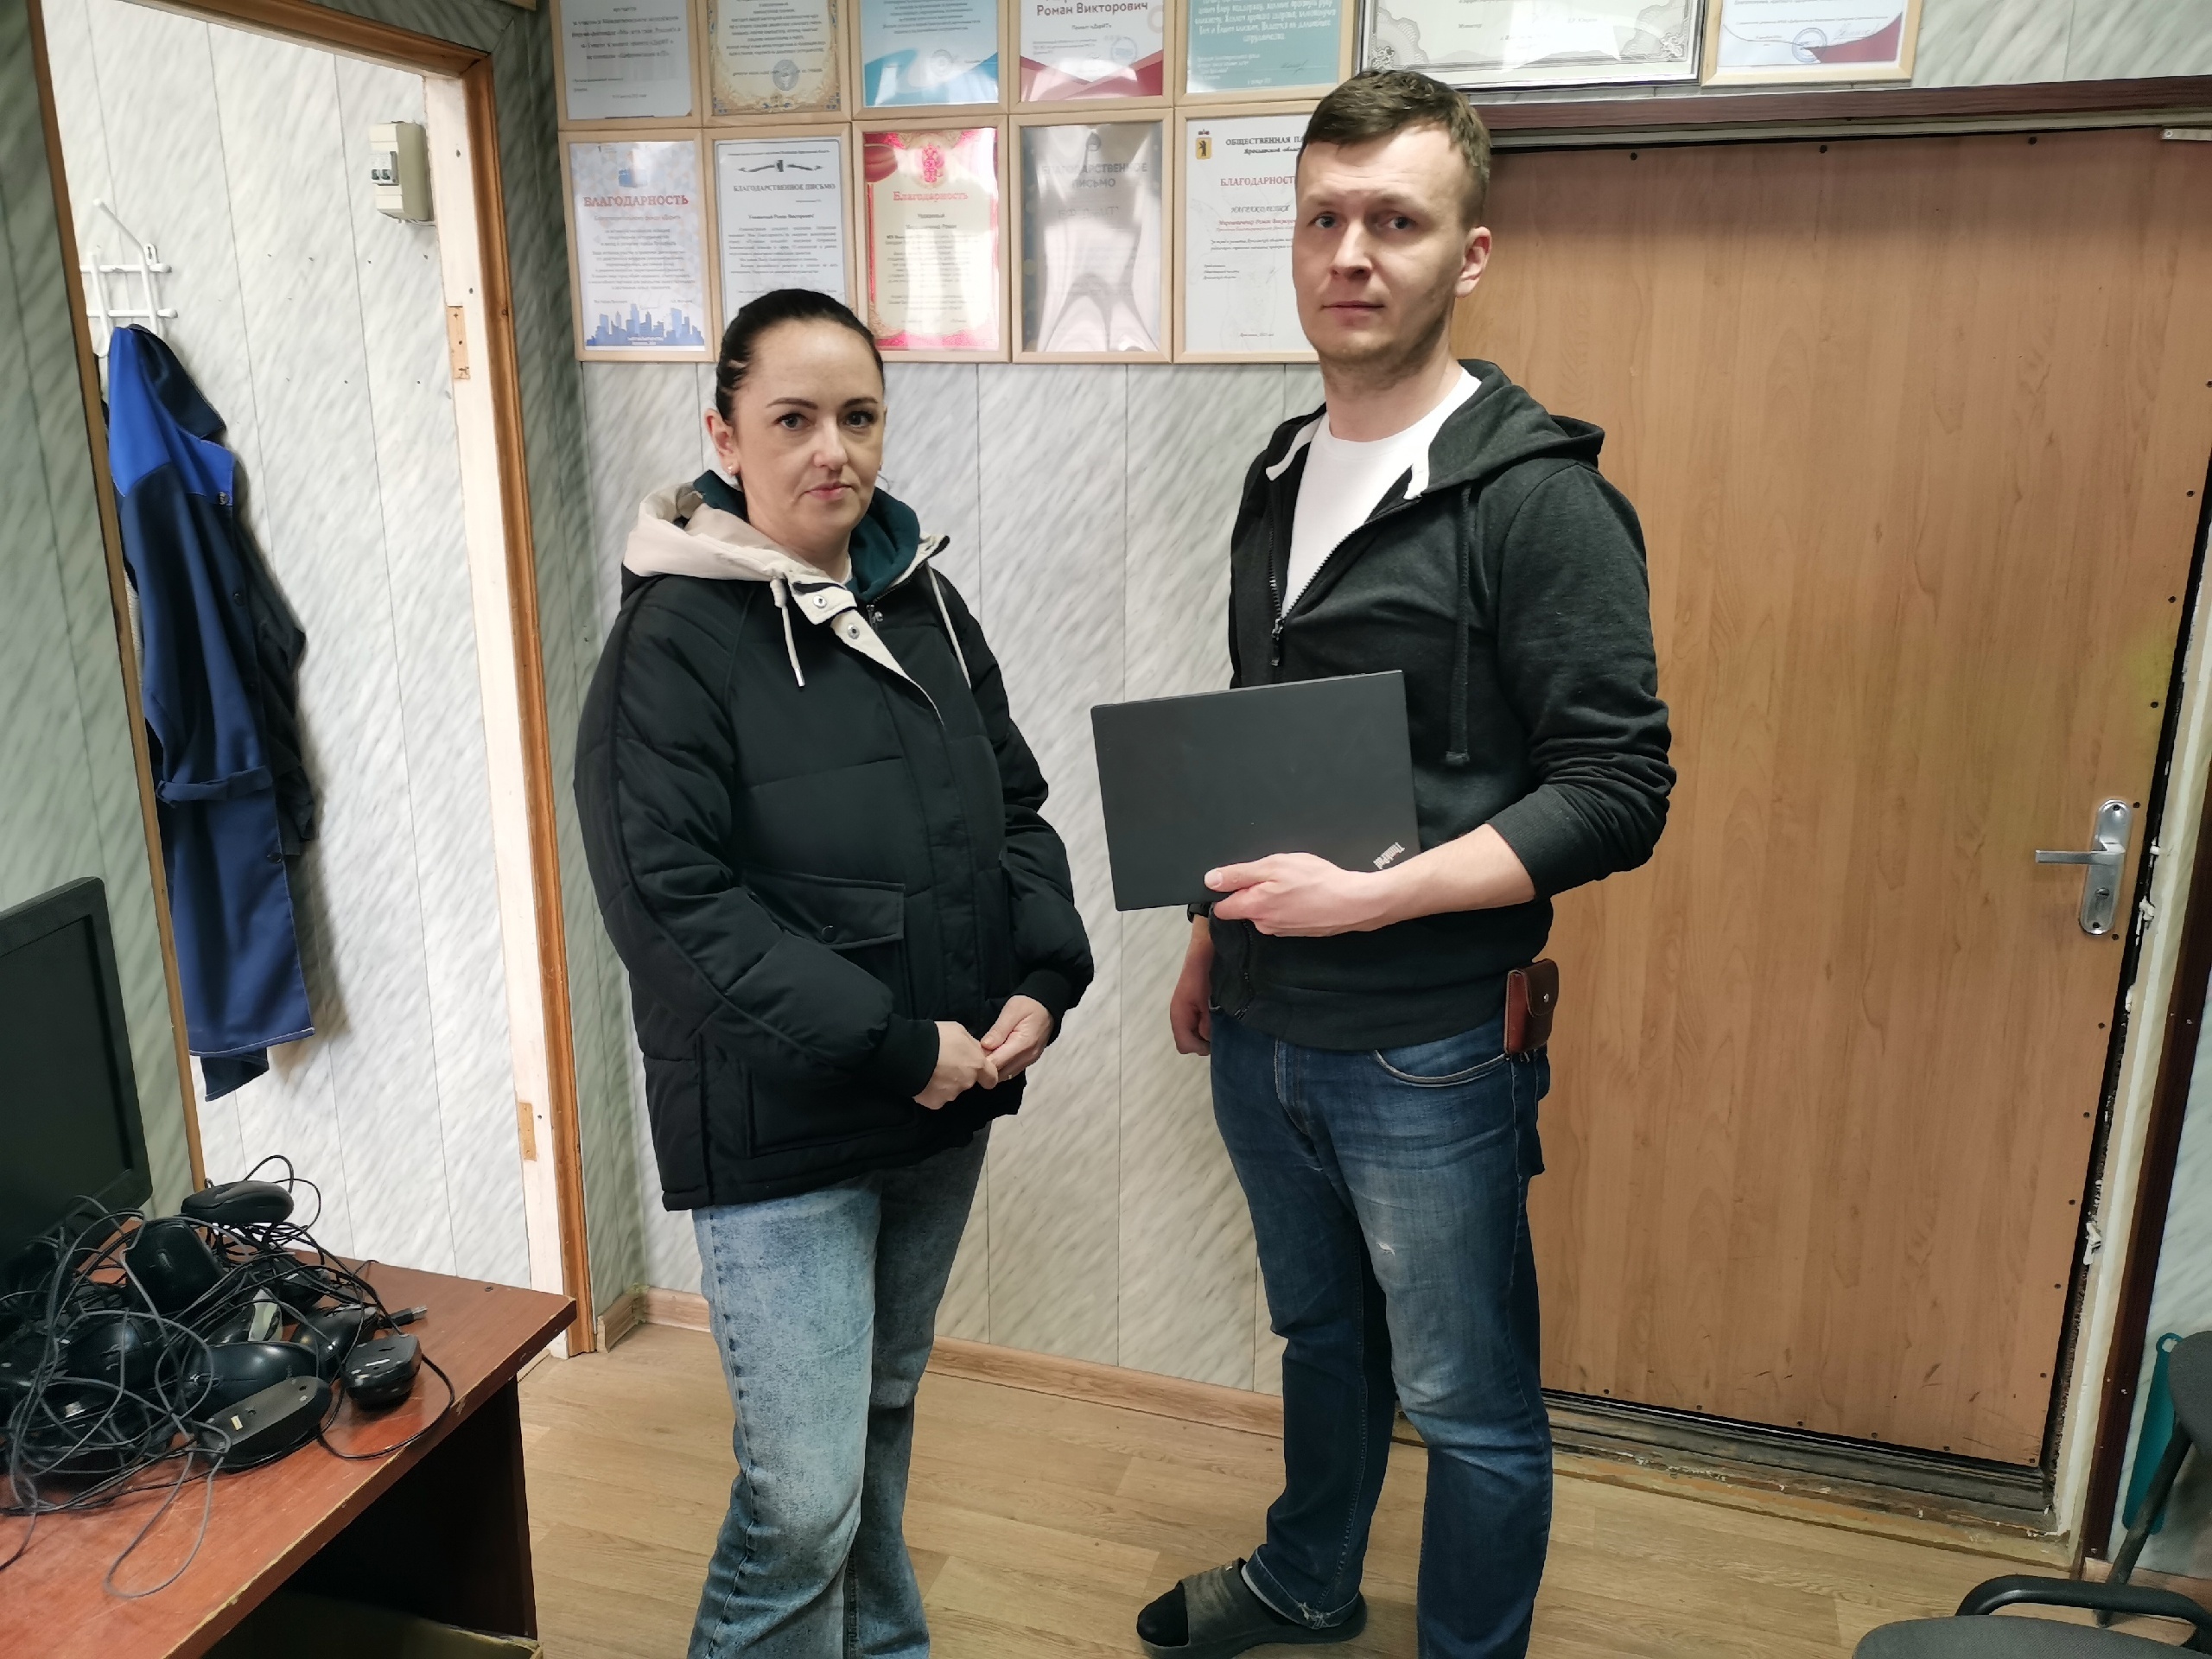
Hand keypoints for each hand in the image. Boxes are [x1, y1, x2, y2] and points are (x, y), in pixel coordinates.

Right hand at [916, 1022, 997, 1108]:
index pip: (991, 1078)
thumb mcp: (959, 1031)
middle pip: (968, 1082)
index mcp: (976, 1065)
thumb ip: (971, 1045)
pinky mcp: (934, 1103)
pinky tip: (923, 1080)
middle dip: (960, 1075)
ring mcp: (951, 1095)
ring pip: (952, 1090)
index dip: (986, 1075)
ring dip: (945, 1083)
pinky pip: (936, 1098)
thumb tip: (974, 1052)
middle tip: (945, 1063)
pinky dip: (932, 1091)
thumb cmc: (936, 1037)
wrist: (909, 1052)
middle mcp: (967, 1083)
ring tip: (931, 1071)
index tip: (979, 1071)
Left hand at [979, 995, 1052, 1083]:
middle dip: (986, 1067)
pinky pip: (1011, 1071)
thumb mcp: (1011, 1011)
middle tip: (975, 1053)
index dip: (981, 1061)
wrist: (1046, 1007)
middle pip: (1000, 1073)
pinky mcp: (1029, 1061)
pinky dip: (1001, 1067)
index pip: (997, 1063)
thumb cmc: (1027, 1005)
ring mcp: (1029, 1061)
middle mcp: (1027, 1057)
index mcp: (1023, 1044)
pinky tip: (994, 1056)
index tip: (972, 1053)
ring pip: (1005, 1075)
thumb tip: (984, 1046)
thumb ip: (998, 1030)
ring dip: (993, 1068)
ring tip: (984, 1054)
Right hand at [1170, 919, 1213, 1055]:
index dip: (1201, 1045)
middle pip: (1193, 1042)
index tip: (1218, 1035)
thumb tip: (1211, 1040)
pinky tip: (1226, 1010)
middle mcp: (1182, 1016)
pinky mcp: (1199, 1004)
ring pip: (1200, 1033)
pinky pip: (1205, 1021)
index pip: (1185, 1045)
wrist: (1207, 945)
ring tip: (1228, 1017)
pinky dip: (1215, 1020)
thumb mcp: (1207, 999)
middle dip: (1208, 1038)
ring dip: (1213, 1029)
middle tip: (1225, 1025)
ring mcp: (1191, 1010)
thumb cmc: (1204, 971)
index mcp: (1179, 1015)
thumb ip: (1208, 1023)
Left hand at [1207, 853, 1395, 937]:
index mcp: (1252, 908)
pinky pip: (1283, 915)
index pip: (1221, 907)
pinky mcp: (1297, 931)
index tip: (1239, 878)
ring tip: (1295, 883)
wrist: (1353, 903)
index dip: (1226, 891)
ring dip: (1274, 897)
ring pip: (1265, 911)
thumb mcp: (1273, 866)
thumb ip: (1239, 874)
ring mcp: (1281, 931)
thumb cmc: (1316, 881)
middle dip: (1254, 891)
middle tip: (1277, 874)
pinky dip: (1290, 904)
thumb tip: (1210, 880)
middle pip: (1244, 907)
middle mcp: (1263, 925)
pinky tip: (1305, 894)